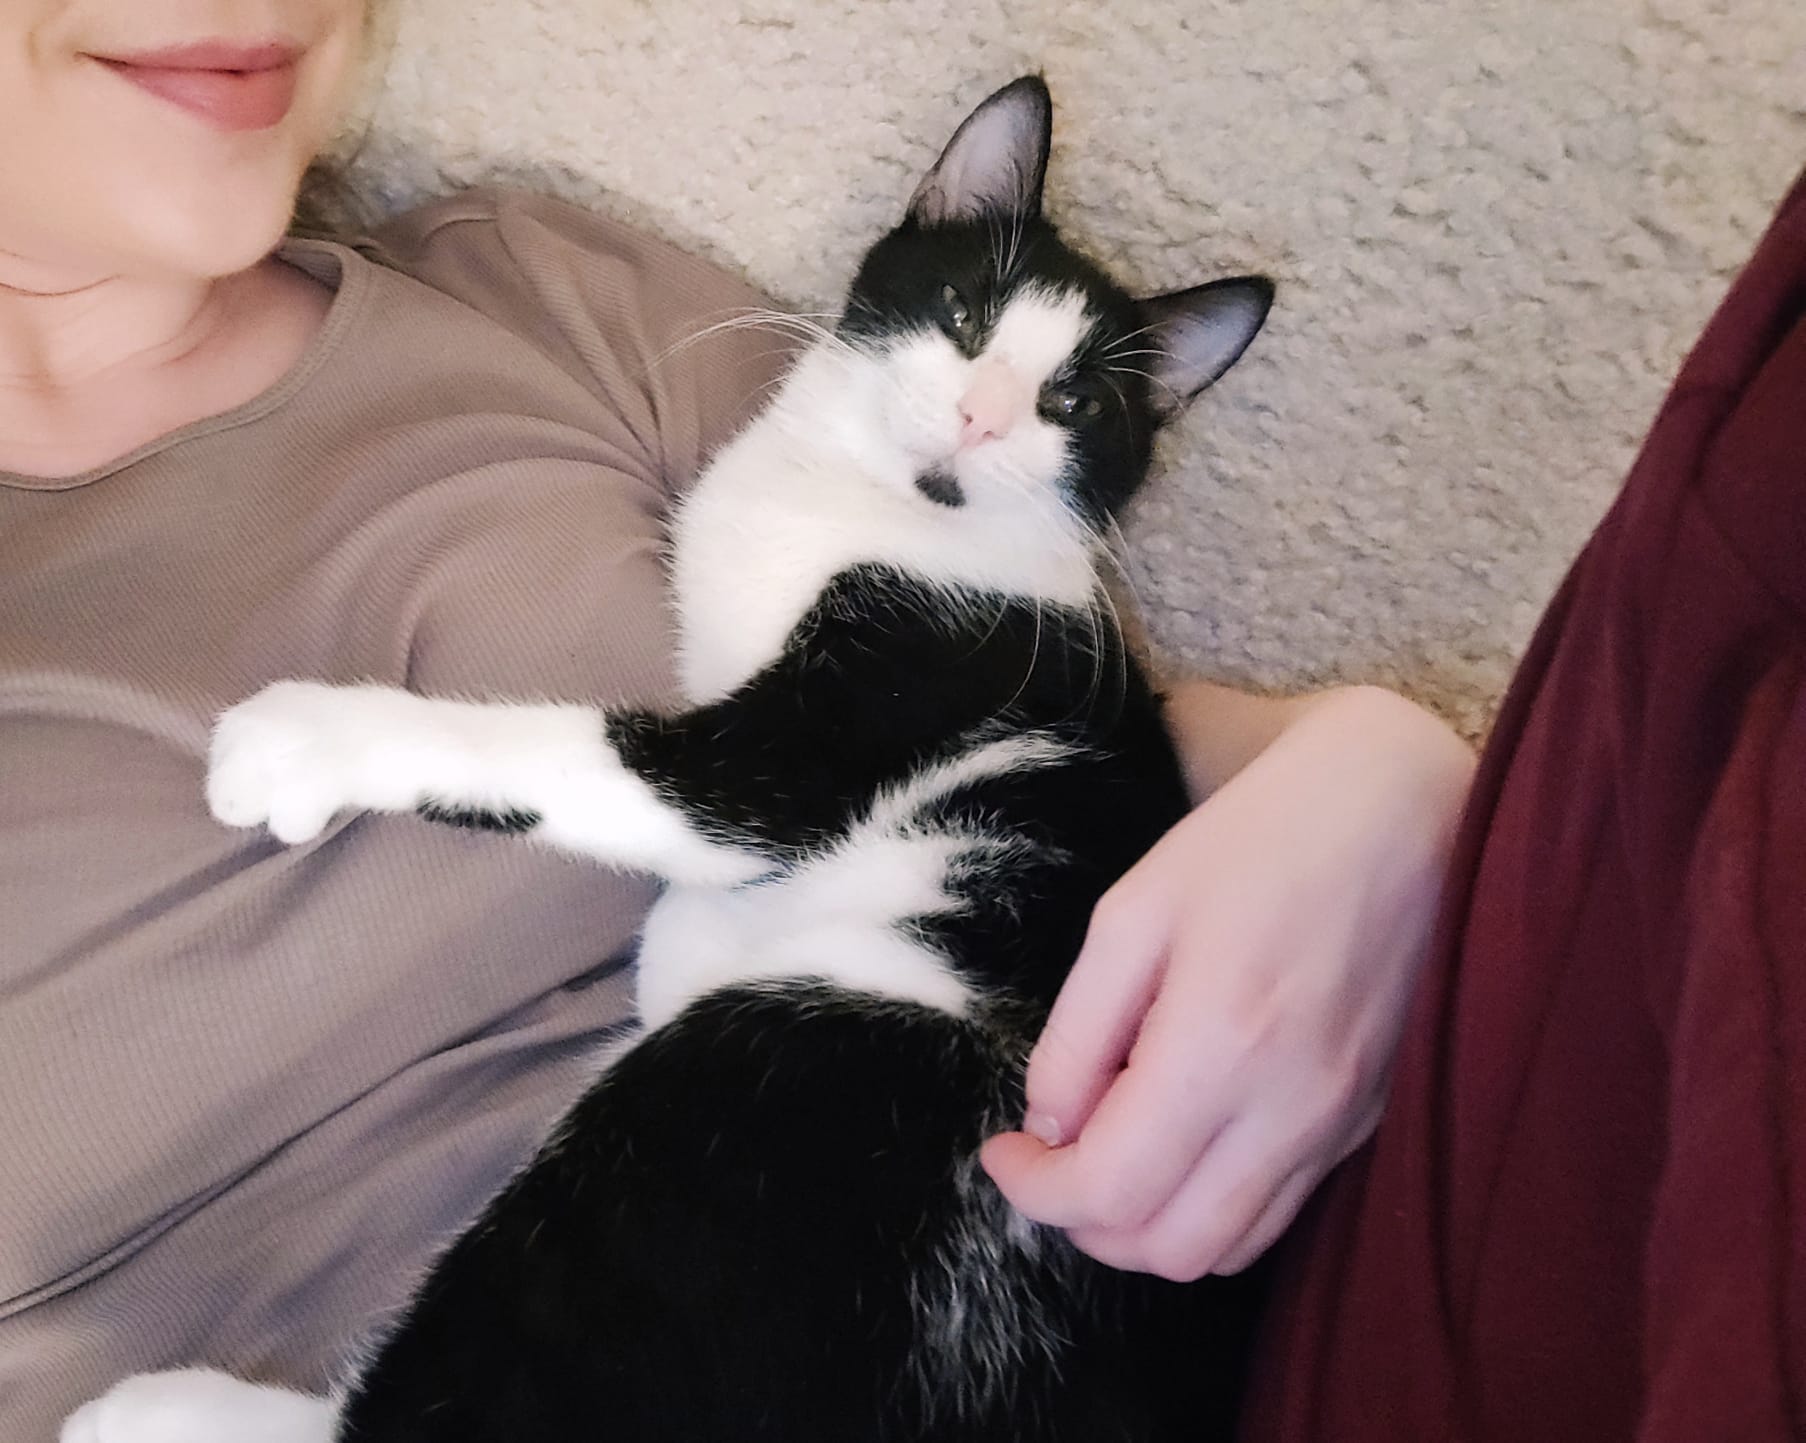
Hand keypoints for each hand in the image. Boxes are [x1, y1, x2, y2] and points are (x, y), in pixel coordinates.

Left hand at [981, 686, 1472, 1279]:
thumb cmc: (1258, 840)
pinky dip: (1211, 1209)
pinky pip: (1277, 1214)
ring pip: (1226, 1250)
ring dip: (1148, 1228)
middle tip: (1049, 1158)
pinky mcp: (1366, 1121)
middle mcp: (1290, 1109)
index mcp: (1221, 1045)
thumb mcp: (1133, 912)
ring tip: (1109, 1155)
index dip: (1035, 1190)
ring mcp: (1339, 1125)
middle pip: (1167, 1248)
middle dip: (1085, 1221)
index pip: (1110, 1189)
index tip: (1001, 1150)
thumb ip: (1079, 1031)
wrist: (1403, 809)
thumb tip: (1050, 1124)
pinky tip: (1181, 1144)